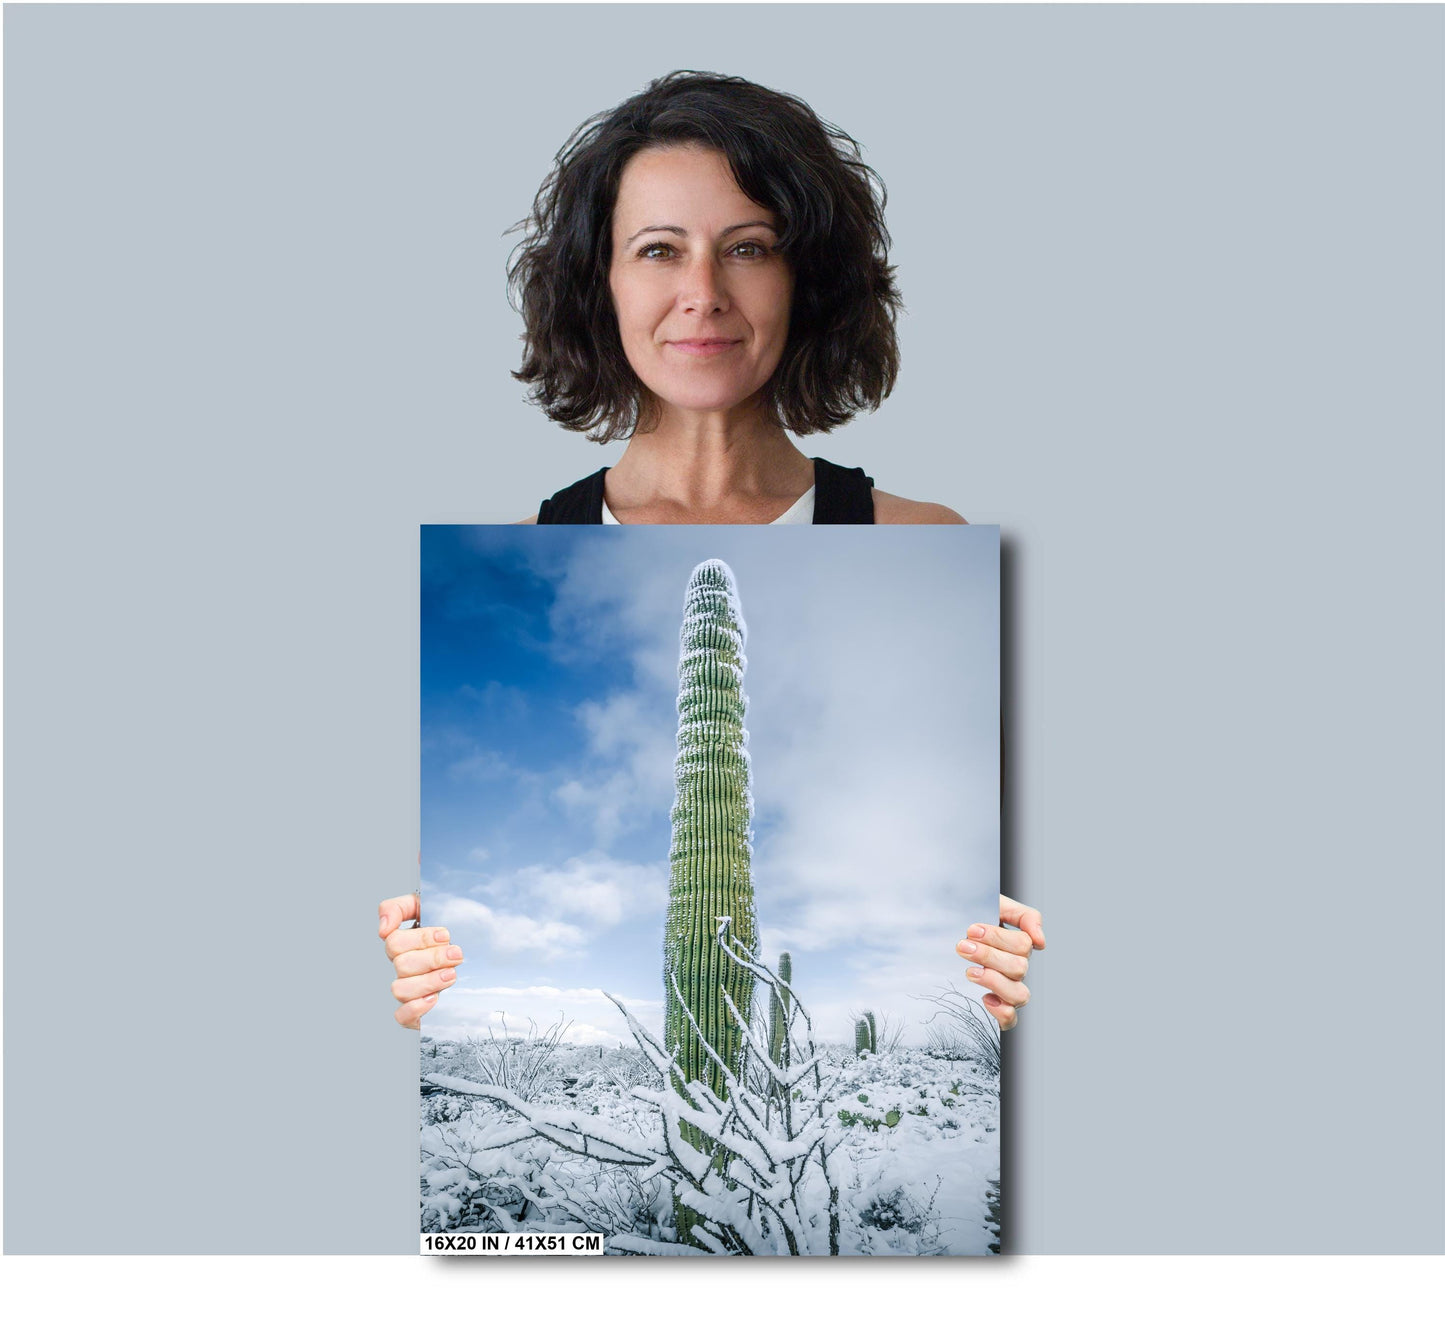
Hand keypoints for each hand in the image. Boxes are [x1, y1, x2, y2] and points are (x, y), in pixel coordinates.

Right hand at [379, 892, 464, 1028]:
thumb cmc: (447, 929)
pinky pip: (401, 1016)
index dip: (421, 939)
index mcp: (401, 945)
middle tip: (456, 954)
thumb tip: (383, 928)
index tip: (445, 935)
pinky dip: (416, 1008)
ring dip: (428, 981)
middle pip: (402, 965)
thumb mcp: (425, 907)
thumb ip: (399, 907)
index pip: (394, 942)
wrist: (475, 953)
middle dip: (433, 958)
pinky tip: (434, 998)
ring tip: (451, 974)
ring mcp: (407, 990)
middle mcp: (401, 968)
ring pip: (400, 990)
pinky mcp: (414, 1012)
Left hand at [956, 893, 1044, 1029]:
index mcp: (1019, 946)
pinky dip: (1001, 1011)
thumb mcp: (997, 905)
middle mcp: (1017, 969)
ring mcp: (1008, 989)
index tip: (971, 930)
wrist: (946, 928)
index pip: (1023, 945)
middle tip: (963, 946)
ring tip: (969, 971)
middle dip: (988, 956)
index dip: (998, 938)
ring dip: (994, 982)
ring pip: (1019, 995)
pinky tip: (985, 998)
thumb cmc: (973, 919)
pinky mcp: (997, 1007)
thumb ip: (1024, 915)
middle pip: (1019, 968)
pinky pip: (1010, 1019)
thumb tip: (1040, 940)